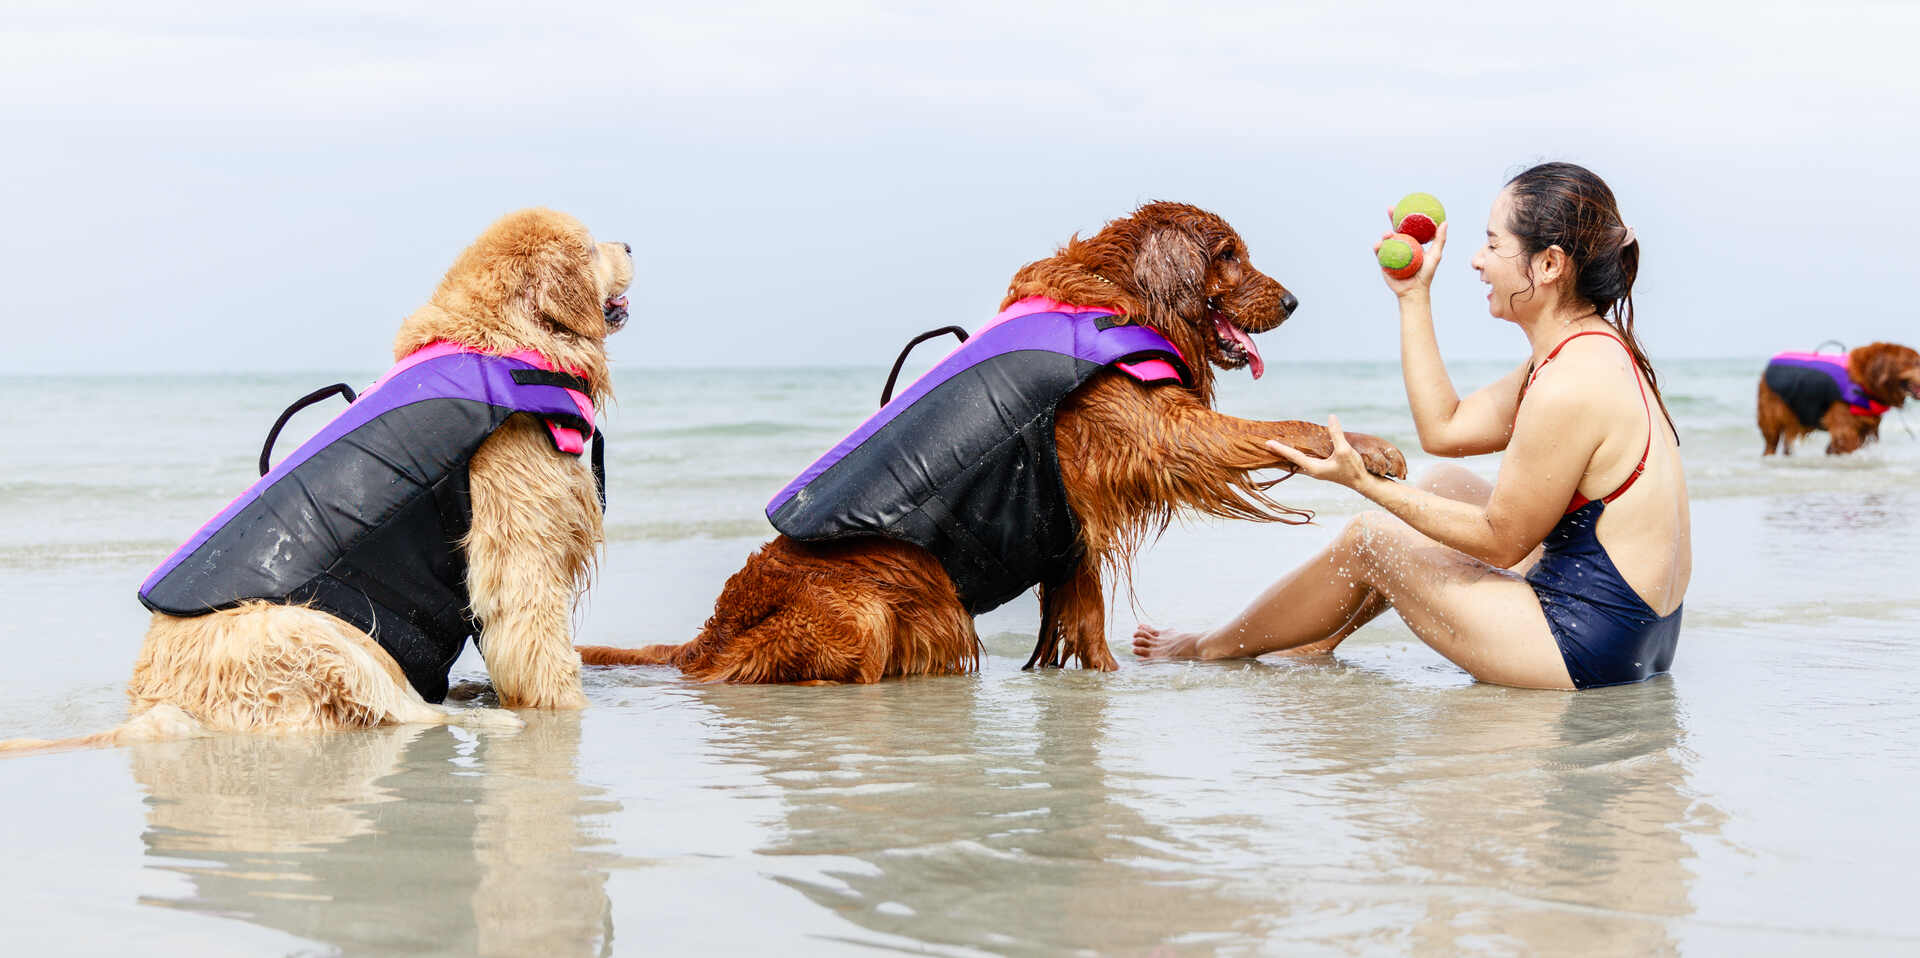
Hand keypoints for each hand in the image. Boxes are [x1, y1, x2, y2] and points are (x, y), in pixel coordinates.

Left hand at [1267, 415, 1391, 487]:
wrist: (1362, 482)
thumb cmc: (1353, 469)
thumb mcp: (1345, 450)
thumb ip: (1337, 435)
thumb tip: (1331, 417)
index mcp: (1314, 468)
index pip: (1293, 457)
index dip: (1281, 449)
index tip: (1268, 443)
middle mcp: (1312, 470)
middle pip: (1291, 460)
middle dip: (1279, 453)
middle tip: (1266, 444)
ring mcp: (1316, 470)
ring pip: (1297, 461)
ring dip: (1287, 454)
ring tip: (1276, 446)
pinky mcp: (1321, 468)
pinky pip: (1304, 460)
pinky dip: (1297, 455)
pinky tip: (1296, 449)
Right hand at [1373, 216, 1445, 298]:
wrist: (1413, 291)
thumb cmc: (1426, 274)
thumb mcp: (1435, 255)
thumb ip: (1439, 240)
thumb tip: (1445, 222)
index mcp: (1412, 242)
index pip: (1409, 225)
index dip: (1406, 214)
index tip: (1405, 204)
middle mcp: (1401, 245)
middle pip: (1395, 227)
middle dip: (1392, 217)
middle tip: (1391, 209)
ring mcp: (1391, 252)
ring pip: (1386, 239)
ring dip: (1385, 234)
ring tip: (1388, 235)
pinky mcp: (1383, 261)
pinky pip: (1379, 252)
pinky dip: (1377, 247)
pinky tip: (1378, 245)